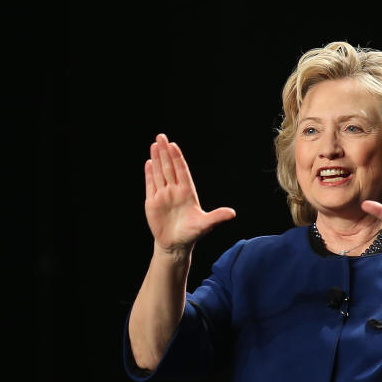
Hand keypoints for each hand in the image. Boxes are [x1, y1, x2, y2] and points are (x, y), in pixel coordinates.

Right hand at [144, 133, 235, 254]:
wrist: (175, 244)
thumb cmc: (191, 234)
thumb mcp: (205, 225)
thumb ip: (217, 217)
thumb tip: (233, 213)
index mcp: (187, 193)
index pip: (181, 171)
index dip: (177, 158)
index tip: (174, 145)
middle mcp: (175, 191)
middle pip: (169, 168)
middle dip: (165, 152)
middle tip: (161, 136)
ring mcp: (163, 195)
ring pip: (159, 173)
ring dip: (157, 159)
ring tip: (155, 145)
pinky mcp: (152, 202)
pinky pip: (150, 185)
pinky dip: (149, 174)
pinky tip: (149, 162)